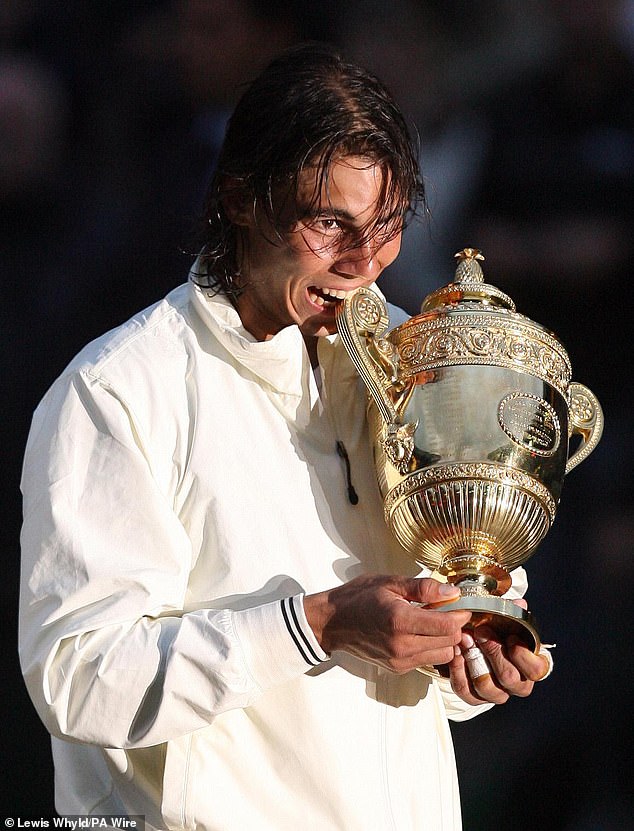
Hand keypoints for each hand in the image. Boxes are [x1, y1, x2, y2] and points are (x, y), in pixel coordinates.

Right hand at [304, 574, 471, 673]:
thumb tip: (452, 593)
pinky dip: (432, 648)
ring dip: (445, 640)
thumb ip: (423, 589)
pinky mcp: (398, 668)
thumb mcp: (390, 583)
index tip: (460, 604)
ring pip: (443, 656)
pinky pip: (428, 661)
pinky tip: (421, 632)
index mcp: (400, 621)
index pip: (447, 626)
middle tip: (447, 611)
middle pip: (449, 642)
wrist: (332, 621)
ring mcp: (400, 661)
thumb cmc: (359, 597)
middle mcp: (401, 646)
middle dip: (454, 626)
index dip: (460, 614)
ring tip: (433, 622)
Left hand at [447, 623, 551, 705]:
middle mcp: (517, 685)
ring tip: (465, 639)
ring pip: (486, 686)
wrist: (477, 642)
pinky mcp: (475, 697)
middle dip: (493, 651)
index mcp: (531, 667)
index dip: (523, 655)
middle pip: (508, 677)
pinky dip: (458, 671)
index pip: (536, 670)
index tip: (511, 636)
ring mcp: (496, 694)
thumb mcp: (507, 620)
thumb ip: (514, 613)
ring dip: (473, 660)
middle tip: (481, 631)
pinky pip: (466, 691)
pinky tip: (455, 652)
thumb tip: (520, 603)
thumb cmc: (498, 632)